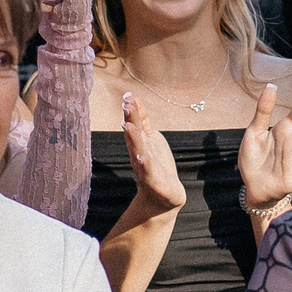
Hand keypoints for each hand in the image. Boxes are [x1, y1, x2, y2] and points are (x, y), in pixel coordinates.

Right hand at [120, 93, 187, 213]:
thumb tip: (131, 98)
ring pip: (137, 151)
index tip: (127, 96)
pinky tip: (141, 157)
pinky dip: (144, 164)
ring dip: (132, 139)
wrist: (164, 195)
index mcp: (138, 142)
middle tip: (126, 105)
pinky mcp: (153, 181)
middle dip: (130, 120)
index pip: (133, 123)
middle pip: (133, 135)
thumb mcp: (150, 137)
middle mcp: (138, 153)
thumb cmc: (156, 164)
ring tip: (129, 127)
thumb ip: (142, 120)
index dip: (131, 110)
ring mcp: (144, 167)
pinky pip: (147, 172)